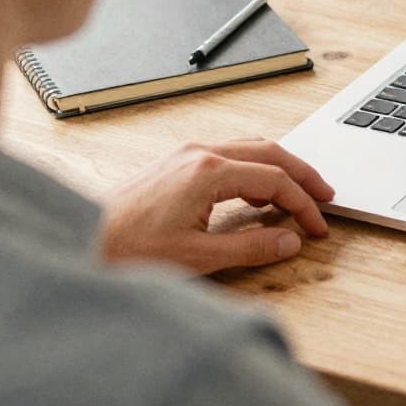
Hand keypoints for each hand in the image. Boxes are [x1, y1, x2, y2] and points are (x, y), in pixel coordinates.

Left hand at [99, 139, 334, 274]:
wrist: (80, 239)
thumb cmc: (129, 249)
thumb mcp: (198, 257)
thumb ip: (252, 247)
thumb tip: (290, 241)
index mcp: (209, 172)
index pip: (275, 180)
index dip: (303, 204)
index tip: (317, 227)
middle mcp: (200, 154)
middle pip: (270, 152)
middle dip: (302, 175)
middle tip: (325, 197)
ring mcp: (187, 155)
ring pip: (251, 148)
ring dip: (280, 168)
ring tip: (299, 193)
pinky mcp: (177, 163)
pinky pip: (230, 154)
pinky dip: (255, 169)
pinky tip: (259, 192)